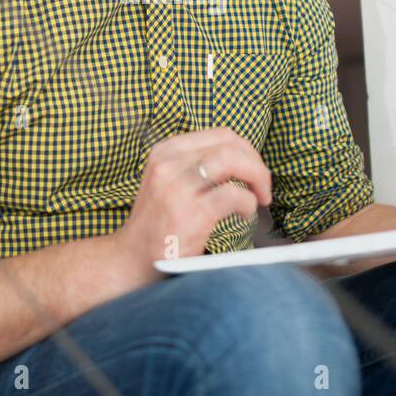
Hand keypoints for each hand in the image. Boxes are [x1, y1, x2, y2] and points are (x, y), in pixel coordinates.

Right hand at [115, 127, 271, 277]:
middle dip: (257, 164)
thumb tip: (245, 158)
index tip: (254, 170)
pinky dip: (248, 203)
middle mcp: (169, 163)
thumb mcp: (168, 182)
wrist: (131, 260)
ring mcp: (177, 186)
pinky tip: (244, 214)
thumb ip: (197, 166)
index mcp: (166, 151)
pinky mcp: (190, 212)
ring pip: (233, 161)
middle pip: (230, 144)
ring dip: (257, 178)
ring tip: (260, 198)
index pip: (220, 135)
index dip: (246, 151)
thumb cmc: (158, 223)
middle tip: (264, 187)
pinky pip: (234, 195)